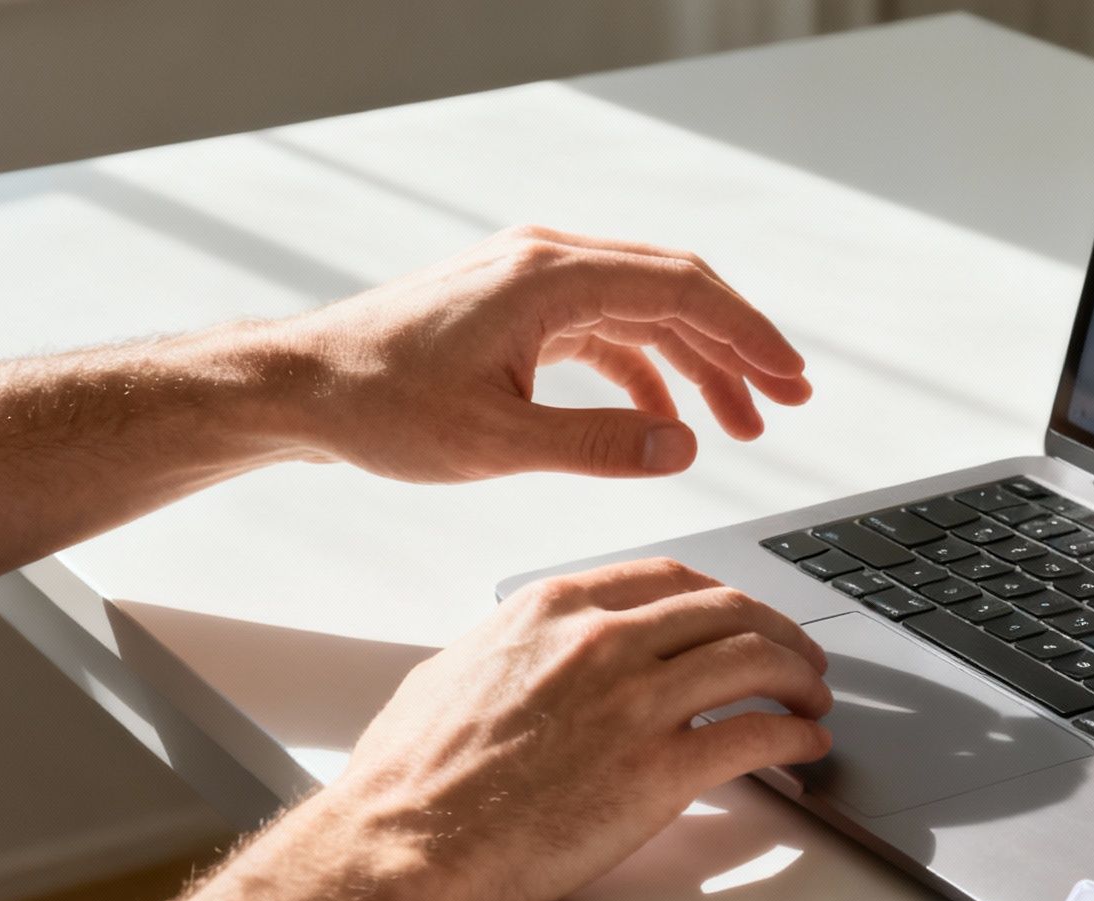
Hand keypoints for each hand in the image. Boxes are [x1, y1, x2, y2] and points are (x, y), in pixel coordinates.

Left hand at [273, 225, 811, 481]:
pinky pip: (604, 329)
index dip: (746, 335)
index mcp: (548, 278)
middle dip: (737, 345)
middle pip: (673, 291)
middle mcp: (545, 262)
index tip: (791, 376)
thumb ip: (600, 445)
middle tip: (789, 397)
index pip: (680, 290)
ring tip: (743, 421)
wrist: (302, 390)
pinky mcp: (516, 309)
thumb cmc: (381, 408)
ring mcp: (530, 281)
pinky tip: (668, 418)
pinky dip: (646, 369)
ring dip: (697, 363)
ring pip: (643, 311)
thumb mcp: (497, 441)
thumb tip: (684, 446)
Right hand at [328, 558, 832, 900]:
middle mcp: (602, 641)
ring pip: (754, 661)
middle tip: (800, 657)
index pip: (669, 577)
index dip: (721, 596)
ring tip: (814, 700)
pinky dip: (795, 738)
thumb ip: (509, 648)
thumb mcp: (454, 672)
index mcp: (553, 609)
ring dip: (800, 678)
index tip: (741, 616)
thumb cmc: (410, 776)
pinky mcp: (658, 772)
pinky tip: (804, 747)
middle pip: (727, 611)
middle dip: (778, 630)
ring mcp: (635, 703)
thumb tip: (528, 653)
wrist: (400, 846)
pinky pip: (755, 736)